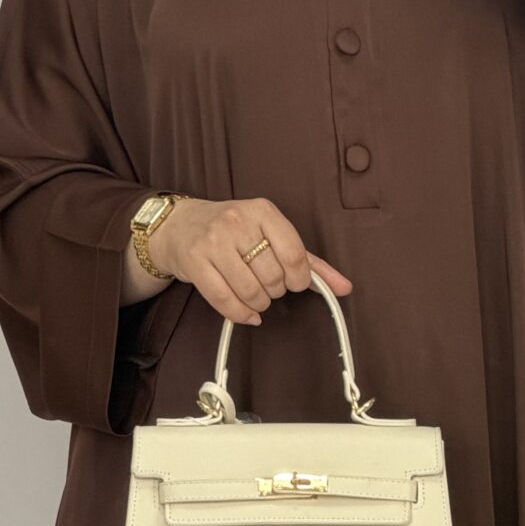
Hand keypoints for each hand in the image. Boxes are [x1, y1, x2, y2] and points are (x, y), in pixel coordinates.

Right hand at [136, 195, 351, 326]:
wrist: (179, 226)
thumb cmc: (232, 231)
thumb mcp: (271, 235)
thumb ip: (309, 262)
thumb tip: (344, 287)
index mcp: (262, 211)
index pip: (294, 254)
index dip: (299, 278)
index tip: (294, 282)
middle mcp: (237, 222)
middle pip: (273, 277)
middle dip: (276, 290)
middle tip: (267, 284)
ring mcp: (214, 242)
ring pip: (251, 292)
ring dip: (259, 304)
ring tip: (255, 296)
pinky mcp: (195, 263)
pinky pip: (225, 301)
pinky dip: (240, 315)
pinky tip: (246, 313)